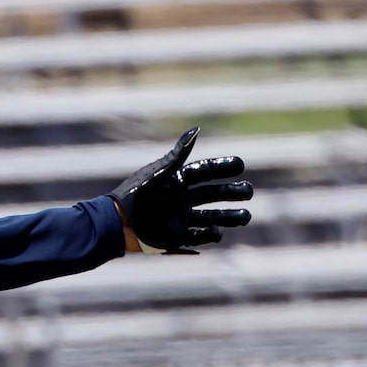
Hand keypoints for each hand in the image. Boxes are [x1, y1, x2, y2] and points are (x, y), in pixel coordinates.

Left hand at [110, 127, 251, 253]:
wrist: (117, 224)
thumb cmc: (135, 195)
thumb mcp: (158, 173)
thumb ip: (178, 154)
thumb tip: (196, 129)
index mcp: (178, 181)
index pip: (207, 172)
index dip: (224, 168)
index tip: (240, 165)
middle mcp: (182, 198)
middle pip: (214, 194)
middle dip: (233, 192)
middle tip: (248, 192)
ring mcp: (181, 218)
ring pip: (212, 216)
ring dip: (230, 216)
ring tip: (247, 216)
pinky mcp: (177, 236)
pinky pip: (199, 235)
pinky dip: (210, 234)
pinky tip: (218, 232)